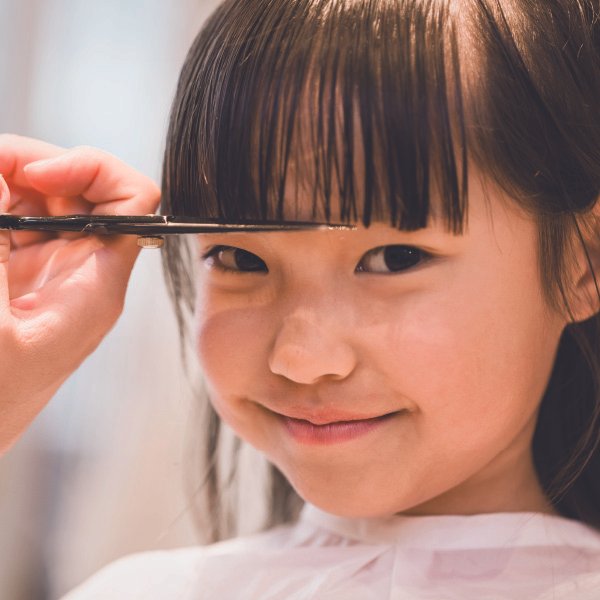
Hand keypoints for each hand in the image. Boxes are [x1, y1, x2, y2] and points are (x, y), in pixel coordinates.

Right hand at [0, 134, 159, 454]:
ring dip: (5, 178)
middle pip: (79, 190)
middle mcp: (80, 270)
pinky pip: (12, 223)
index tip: (38, 174)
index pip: (134, 204)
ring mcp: (47, 270)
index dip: (93, 170)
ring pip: (40, 200)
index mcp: (96, 286)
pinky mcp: (15, 275)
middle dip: (31, 164)